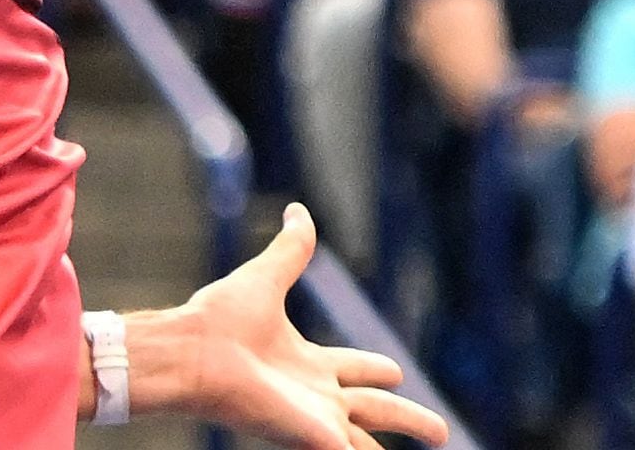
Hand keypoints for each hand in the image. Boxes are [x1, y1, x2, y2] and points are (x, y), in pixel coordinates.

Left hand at [131, 205, 450, 448]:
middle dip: (407, 419)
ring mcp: (313, 420)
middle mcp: (314, 395)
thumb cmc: (220, 318)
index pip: (351, 370)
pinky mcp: (310, 436)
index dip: (374, 369)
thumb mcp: (267, 276)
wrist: (194, 350)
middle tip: (439, 432)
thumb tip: (298, 210)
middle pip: (373, 411)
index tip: (395, 370)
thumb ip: (291, 250)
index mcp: (306, 361)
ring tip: (439, 444)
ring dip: (394, 446)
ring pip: (368, 442)